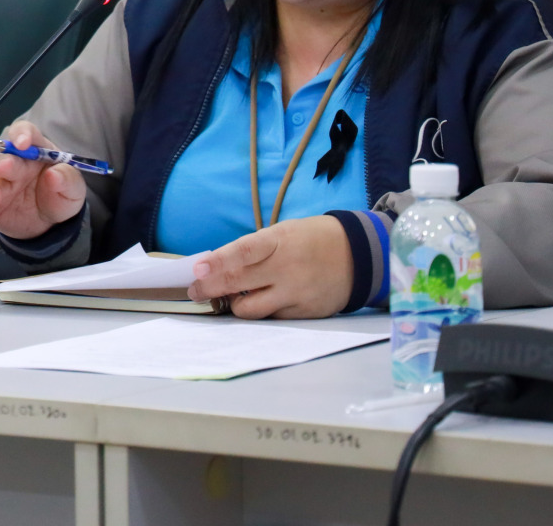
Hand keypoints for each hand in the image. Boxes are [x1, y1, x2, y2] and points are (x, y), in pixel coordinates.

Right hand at [0, 121, 85, 240]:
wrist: (48, 223)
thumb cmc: (60, 195)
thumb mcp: (73, 188)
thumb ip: (67, 179)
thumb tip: (54, 174)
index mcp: (37, 150)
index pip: (26, 132)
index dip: (22, 134)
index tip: (23, 143)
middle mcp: (15, 163)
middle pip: (7, 156)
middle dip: (6, 162)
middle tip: (5, 168)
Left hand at [185, 215, 352, 318]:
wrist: (357, 255)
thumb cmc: (310, 240)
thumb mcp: (282, 233)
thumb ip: (253, 250)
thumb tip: (216, 266)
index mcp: (280, 241)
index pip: (244, 252)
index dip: (219, 262)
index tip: (198, 269)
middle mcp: (288, 268)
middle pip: (240, 282)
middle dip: (211, 288)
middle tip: (195, 291)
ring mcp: (297, 293)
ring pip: (252, 309)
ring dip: (235, 304)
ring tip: (232, 297)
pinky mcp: (305, 313)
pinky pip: (272, 318)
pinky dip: (262, 311)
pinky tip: (262, 301)